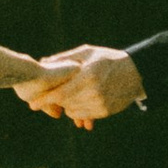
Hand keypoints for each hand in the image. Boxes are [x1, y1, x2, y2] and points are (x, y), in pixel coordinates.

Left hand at [26, 44, 144, 126]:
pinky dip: (78, 111)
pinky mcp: (105, 112)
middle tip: (49, 97)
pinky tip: (80, 100)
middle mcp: (94, 92)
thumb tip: (43, 62)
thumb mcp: (87, 52)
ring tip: (71, 94)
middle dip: (55, 101)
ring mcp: (100, 104)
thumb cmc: (108, 59)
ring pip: (72, 112)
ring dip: (67, 106)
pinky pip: (84, 116)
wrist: (136, 73)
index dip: (45, 100)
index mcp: (88, 76)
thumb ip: (65, 58)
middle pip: (64, 104)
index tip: (32, 104)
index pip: (60, 93)